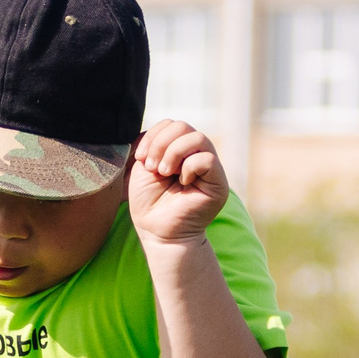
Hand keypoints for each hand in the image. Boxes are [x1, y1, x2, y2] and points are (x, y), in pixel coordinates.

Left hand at [127, 119, 229, 247]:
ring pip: (198, 137)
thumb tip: (157, 130)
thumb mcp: (141, 169)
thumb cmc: (149, 204)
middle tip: (153, 168)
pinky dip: (189, 167)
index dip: (154, 135)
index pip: (171, 124)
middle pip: (183, 126)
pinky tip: (182, 183)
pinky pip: (207, 159)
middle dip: (161, 144)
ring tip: (164, 173)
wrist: (158, 233)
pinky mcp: (218, 181)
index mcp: (178, 150)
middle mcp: (195, 155)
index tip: (140, 158)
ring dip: (174, 153)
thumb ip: (149, 145)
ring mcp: (209, 166)